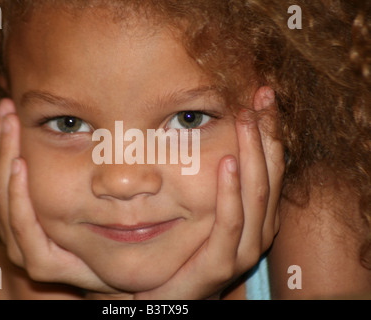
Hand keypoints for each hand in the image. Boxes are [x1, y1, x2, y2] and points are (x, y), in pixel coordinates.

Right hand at [0, 99, 114, 293]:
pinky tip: (21, 165)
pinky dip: (18, 194)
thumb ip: (61, 167)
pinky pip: (23, 224)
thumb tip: (62, 122)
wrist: (110, 272)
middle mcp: (15, 229)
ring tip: (10, 127)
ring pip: (2, 198)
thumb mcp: (74, 194)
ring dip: (5, 159)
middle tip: (6, 109)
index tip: (6, 107)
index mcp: (18, 211)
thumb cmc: (94, 230)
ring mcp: (23, 247)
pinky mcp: (41, 263)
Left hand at [134, 87, 283, 298]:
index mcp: (257, 217)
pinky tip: (228, 163)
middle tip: (262, 96)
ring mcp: (242, 249)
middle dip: (267, 134)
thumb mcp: (207, 213)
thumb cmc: (187, 250)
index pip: (271, 168)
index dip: (270, 132)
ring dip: (252, 154)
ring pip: (256, 195)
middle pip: (270, 175)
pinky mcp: (220, 265)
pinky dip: (231, 193)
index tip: (263, 97)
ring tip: (247, 120)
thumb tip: (215, 142)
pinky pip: (230, 224)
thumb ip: (218, 186)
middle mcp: (258, 231)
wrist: (168, 296)